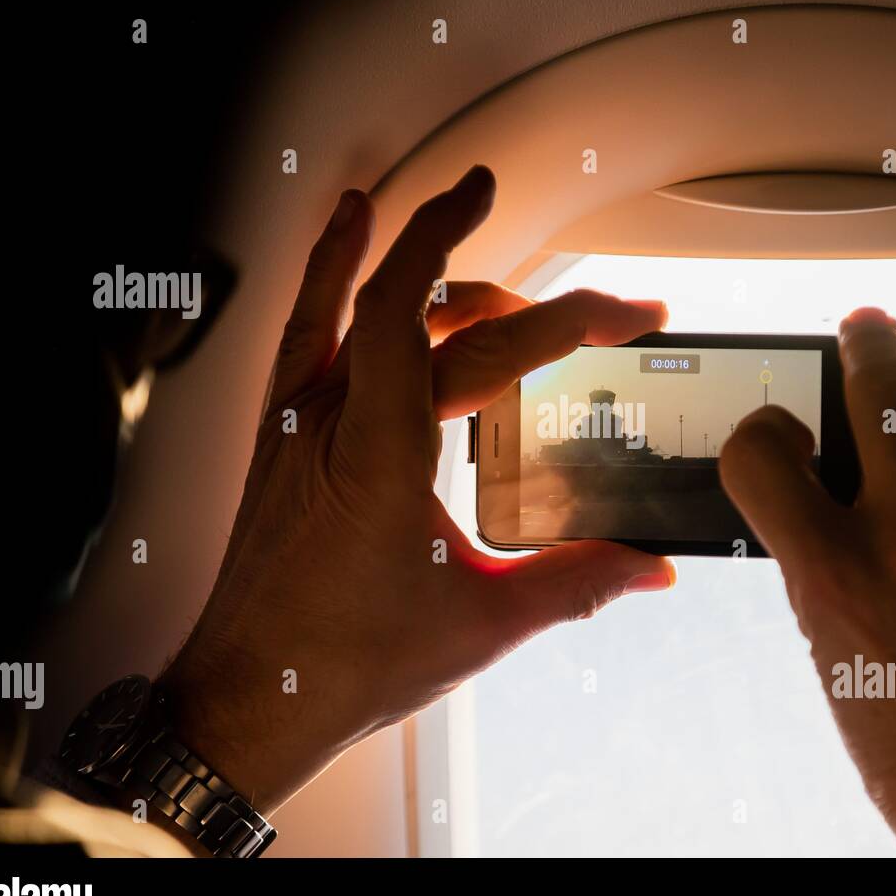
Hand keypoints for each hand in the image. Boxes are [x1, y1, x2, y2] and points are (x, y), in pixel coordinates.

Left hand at [159, 166, 673, 811]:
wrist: (246, 697)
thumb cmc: (340, 664)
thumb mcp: (480, 622)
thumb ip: (575, 583)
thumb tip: (648, 568)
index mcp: (382, 455)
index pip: (476, 344)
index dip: (559, 314)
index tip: (623, 312)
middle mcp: (331, 418)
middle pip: (431, 313)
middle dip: (529, 296)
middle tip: (598, 301)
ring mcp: (297, 419)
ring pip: (355, 298)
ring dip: (413, 243)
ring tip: (465, 199)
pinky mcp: (280, 433)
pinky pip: (307, 325)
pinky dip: (329, 268)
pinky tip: (345, 234)